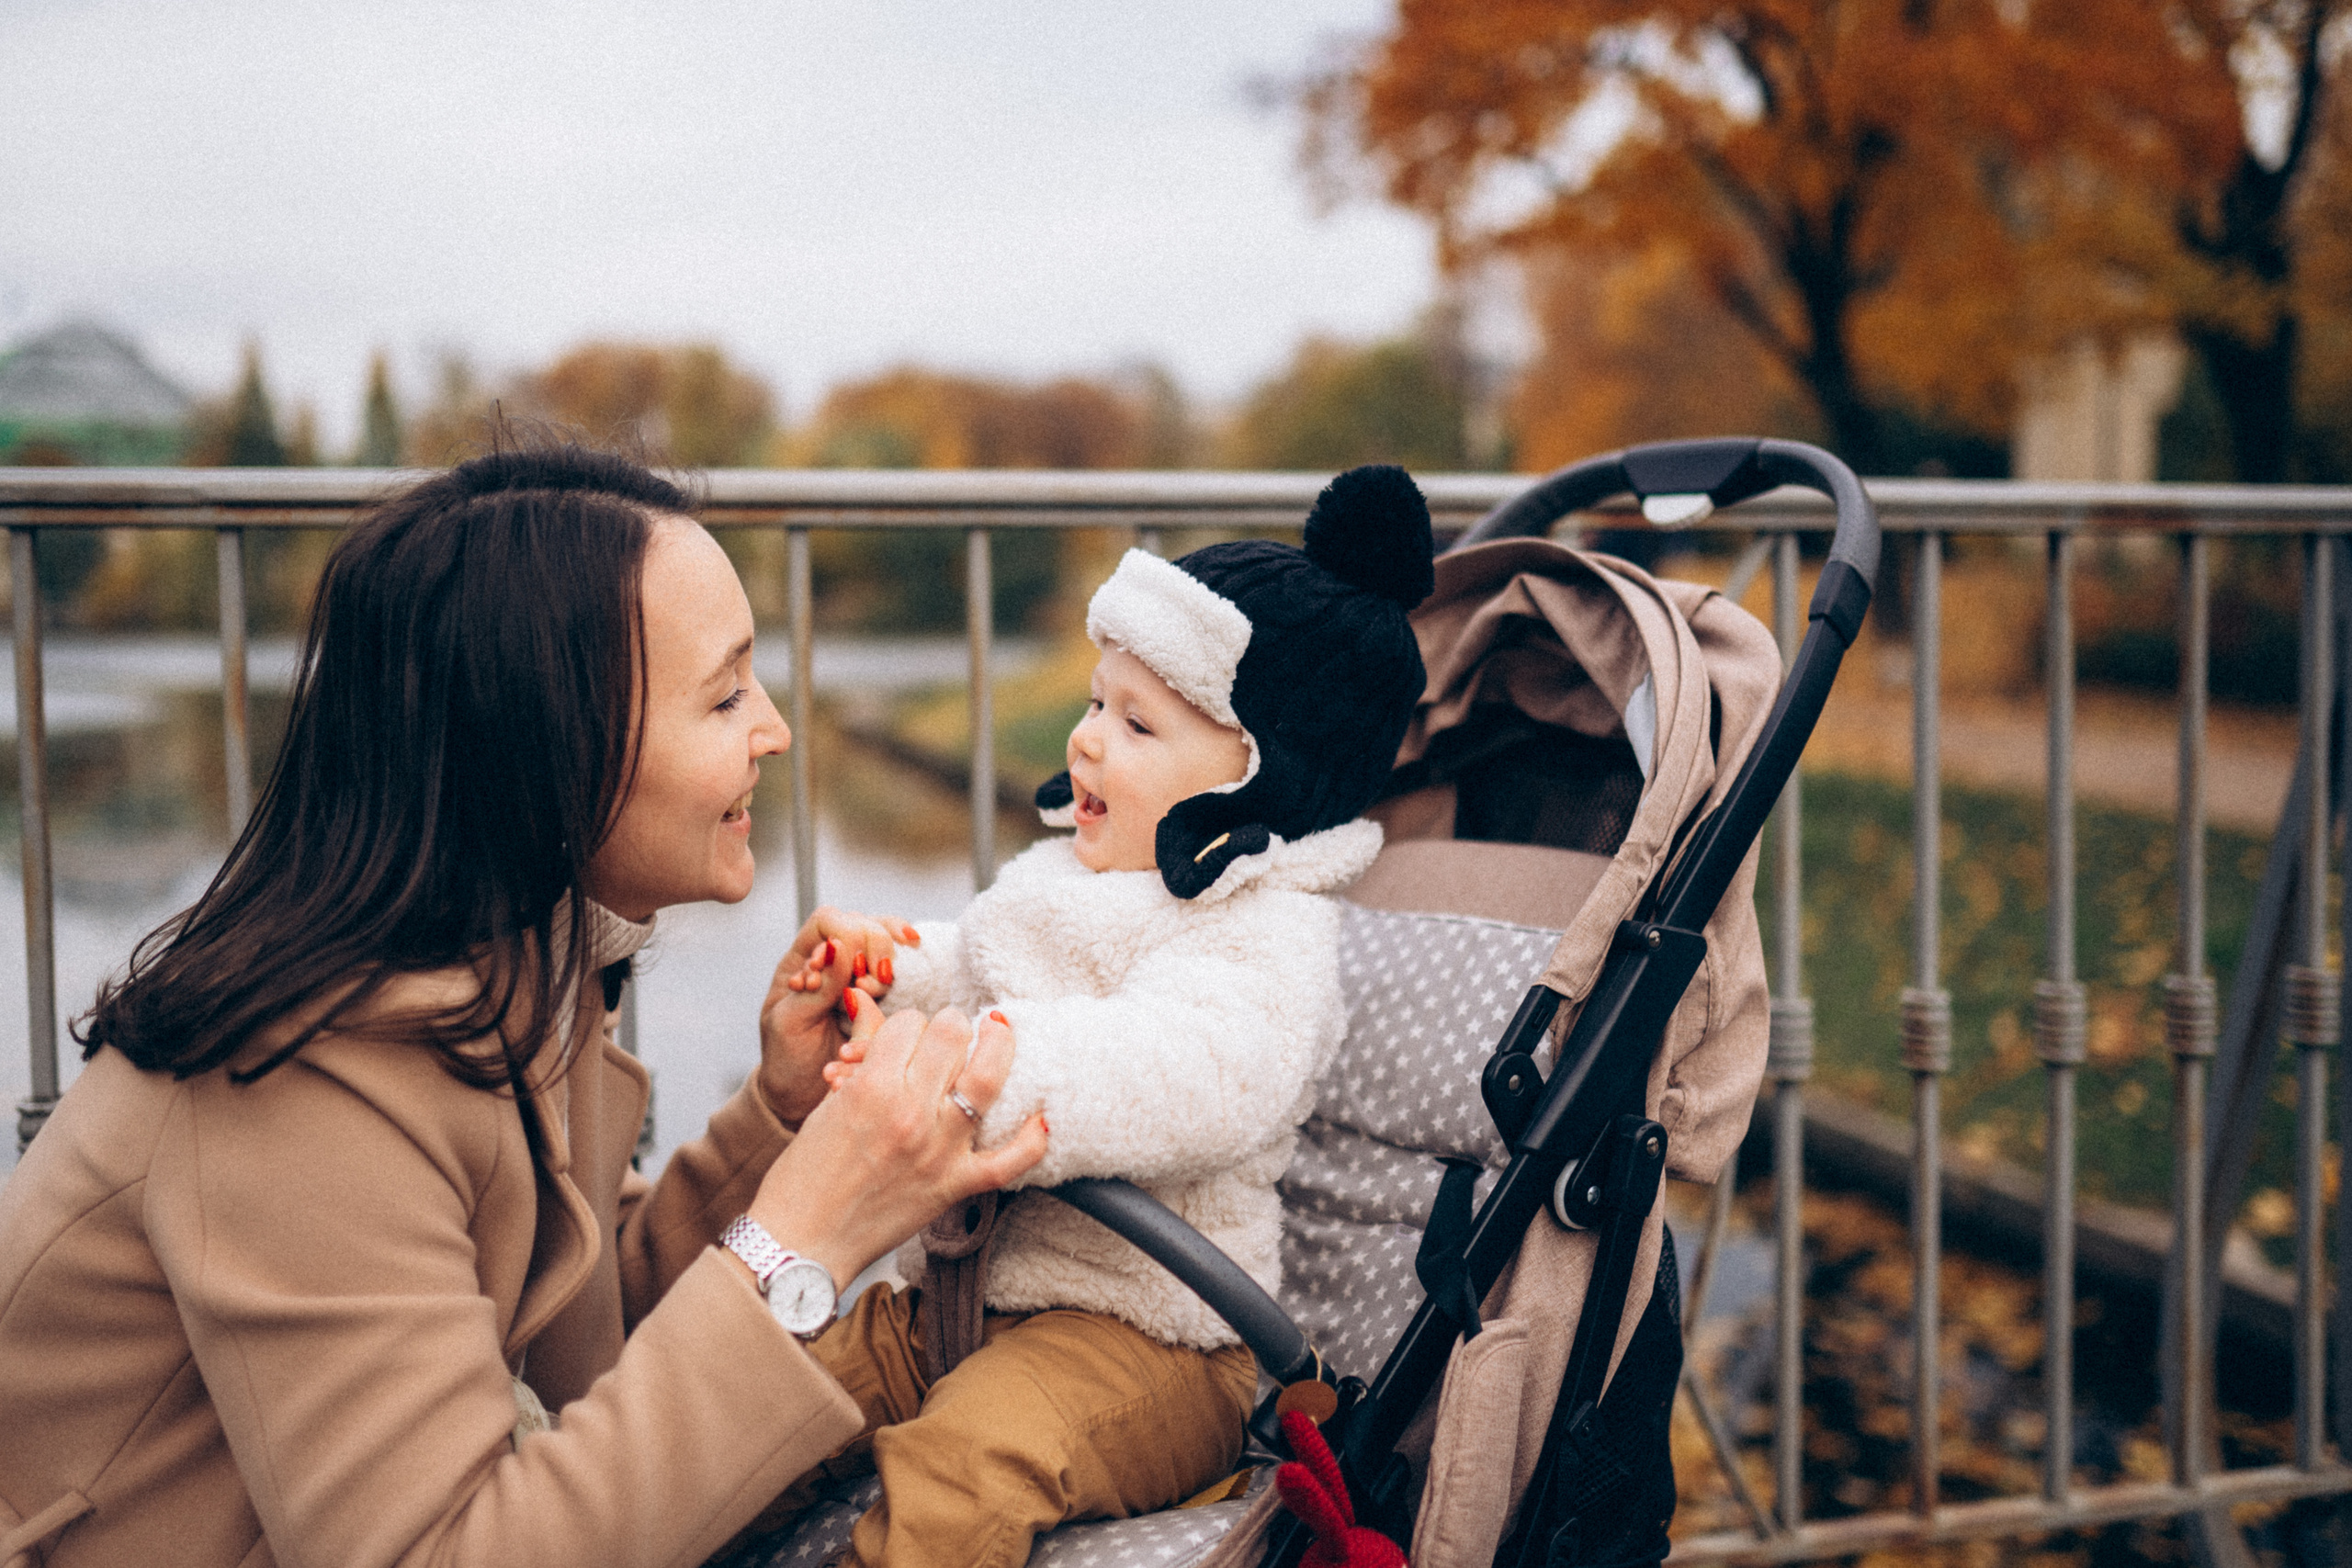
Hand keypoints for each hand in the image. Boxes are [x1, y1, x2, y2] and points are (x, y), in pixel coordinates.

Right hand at [748, 1007, 1046, 1290]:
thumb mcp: (826, 1108)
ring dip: (998, 1047)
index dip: (908, 1026)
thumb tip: (895, 1041)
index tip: (907, 1038)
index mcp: (871, 1088)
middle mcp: (910, 1112)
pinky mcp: (955, 1186)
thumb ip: (863, 1070)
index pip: (908, 1022)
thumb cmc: (803, 1177)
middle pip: (952, 1034)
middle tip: (949, 1035)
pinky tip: (1040, 1117)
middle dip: (950, 1026)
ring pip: (988, 1077)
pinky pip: (1012, 1159)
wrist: (800, 1243)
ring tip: (998, 1037)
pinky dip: (1033, 1138)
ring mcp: (939, 1150)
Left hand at [757, 907, 919, 1124]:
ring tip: (878, 990)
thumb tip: (840, 946)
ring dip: (888, 959)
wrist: (800, 1095)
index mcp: (800, 961)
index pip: (828, 920)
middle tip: (871, 985)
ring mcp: (855, 975)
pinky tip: (903, 967)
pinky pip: (898, 965)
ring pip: (884, 939)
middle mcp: (829, 960)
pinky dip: (905, 965)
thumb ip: (816, 988)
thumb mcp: (790, 1024)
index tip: (853, 968)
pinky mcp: (878, 994)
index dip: (847, 934)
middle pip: (862, 922)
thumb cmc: (786, 1060)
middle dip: (875, 945)